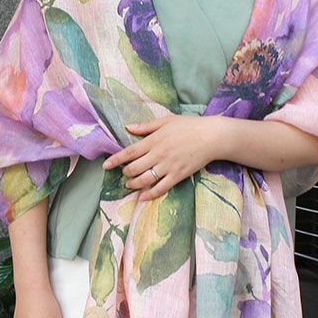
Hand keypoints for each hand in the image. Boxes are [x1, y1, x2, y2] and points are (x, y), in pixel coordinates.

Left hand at [102, 114, 221, 200]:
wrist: (212, 137)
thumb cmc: (189, 126)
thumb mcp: (166, 121)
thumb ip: (146, 126)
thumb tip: (128, 127)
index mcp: (154, 140)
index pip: (129, 152)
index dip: (115, 160)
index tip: (105, 165)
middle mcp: (158, 155)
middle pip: (134, 169)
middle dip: (125, 173)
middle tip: (124, 174)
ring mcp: (168, 166)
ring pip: (145, 180)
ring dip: (134, 184)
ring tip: (130, 185)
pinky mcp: (178, 176)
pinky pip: (161, 188)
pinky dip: (150, 194)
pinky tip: (143, 196)